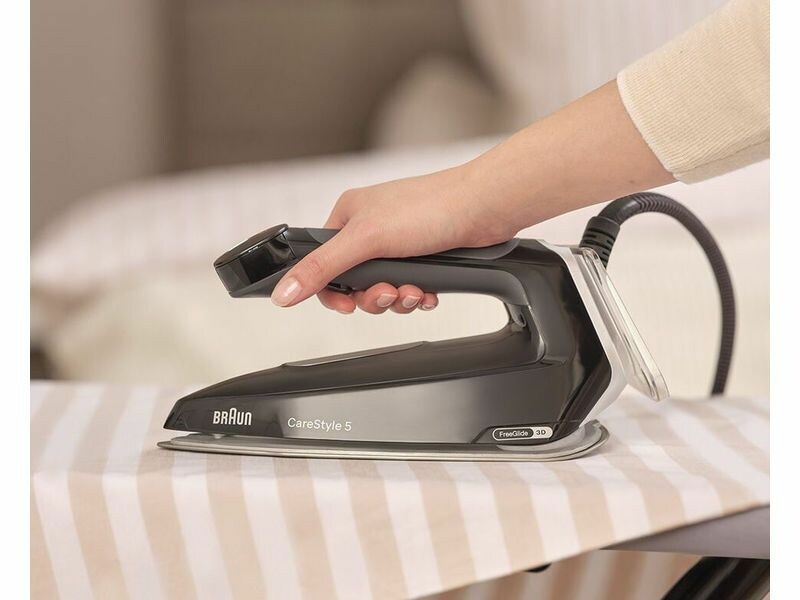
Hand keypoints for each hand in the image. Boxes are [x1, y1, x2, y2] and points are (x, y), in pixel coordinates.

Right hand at [269, 81, 671, 313]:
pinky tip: (427, 291)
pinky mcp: (423, 257)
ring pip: (383, 289)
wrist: (485, 208)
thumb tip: (284, 291)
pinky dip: (416, 296)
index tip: (349, 304)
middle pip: (355, 283)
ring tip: (413, 291)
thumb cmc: (432, 207)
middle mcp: (371, 228)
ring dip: (397, 299)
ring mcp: (398, 243)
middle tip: (389, 294)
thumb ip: (322, 268)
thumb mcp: (366, 240)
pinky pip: (408, 289)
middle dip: (374, 297)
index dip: (334, 291)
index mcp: (348, 215)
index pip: (322, 264)